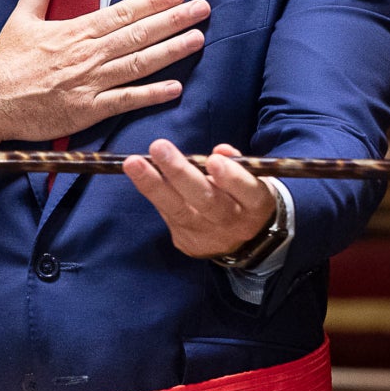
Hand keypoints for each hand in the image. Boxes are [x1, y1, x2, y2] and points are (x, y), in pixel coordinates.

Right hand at [0, 0, 208, 148]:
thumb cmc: (6, 63)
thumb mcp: (21, 18)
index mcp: (75, 31)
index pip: (121, 13)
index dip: (151, 3)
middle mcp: (87, 55)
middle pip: (137, 35)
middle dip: (172, 21)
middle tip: (202, 10)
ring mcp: (89, 83)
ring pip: (137, 64)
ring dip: (170, 52)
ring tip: (197, 39)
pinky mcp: (87, 111)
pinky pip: (125, 101)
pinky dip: (151, 94)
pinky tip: (175, 88)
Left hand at [124, 140, 277, 259]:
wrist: (245, 239)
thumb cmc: (244, 196)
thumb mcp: (253, 179)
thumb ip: (237, 164)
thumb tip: (220, 151)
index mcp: (256, 205)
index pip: (247, 191)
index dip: (231, 178)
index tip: (213, 161)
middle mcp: (233, 224)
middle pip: (207, 202)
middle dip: (181, 174)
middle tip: (159, 148)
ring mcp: (208, 237)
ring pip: (179, 210)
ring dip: (153, 184)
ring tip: (133, 163)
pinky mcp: (187, 242)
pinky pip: (168, 215)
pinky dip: (153, 193)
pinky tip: (138, 173)